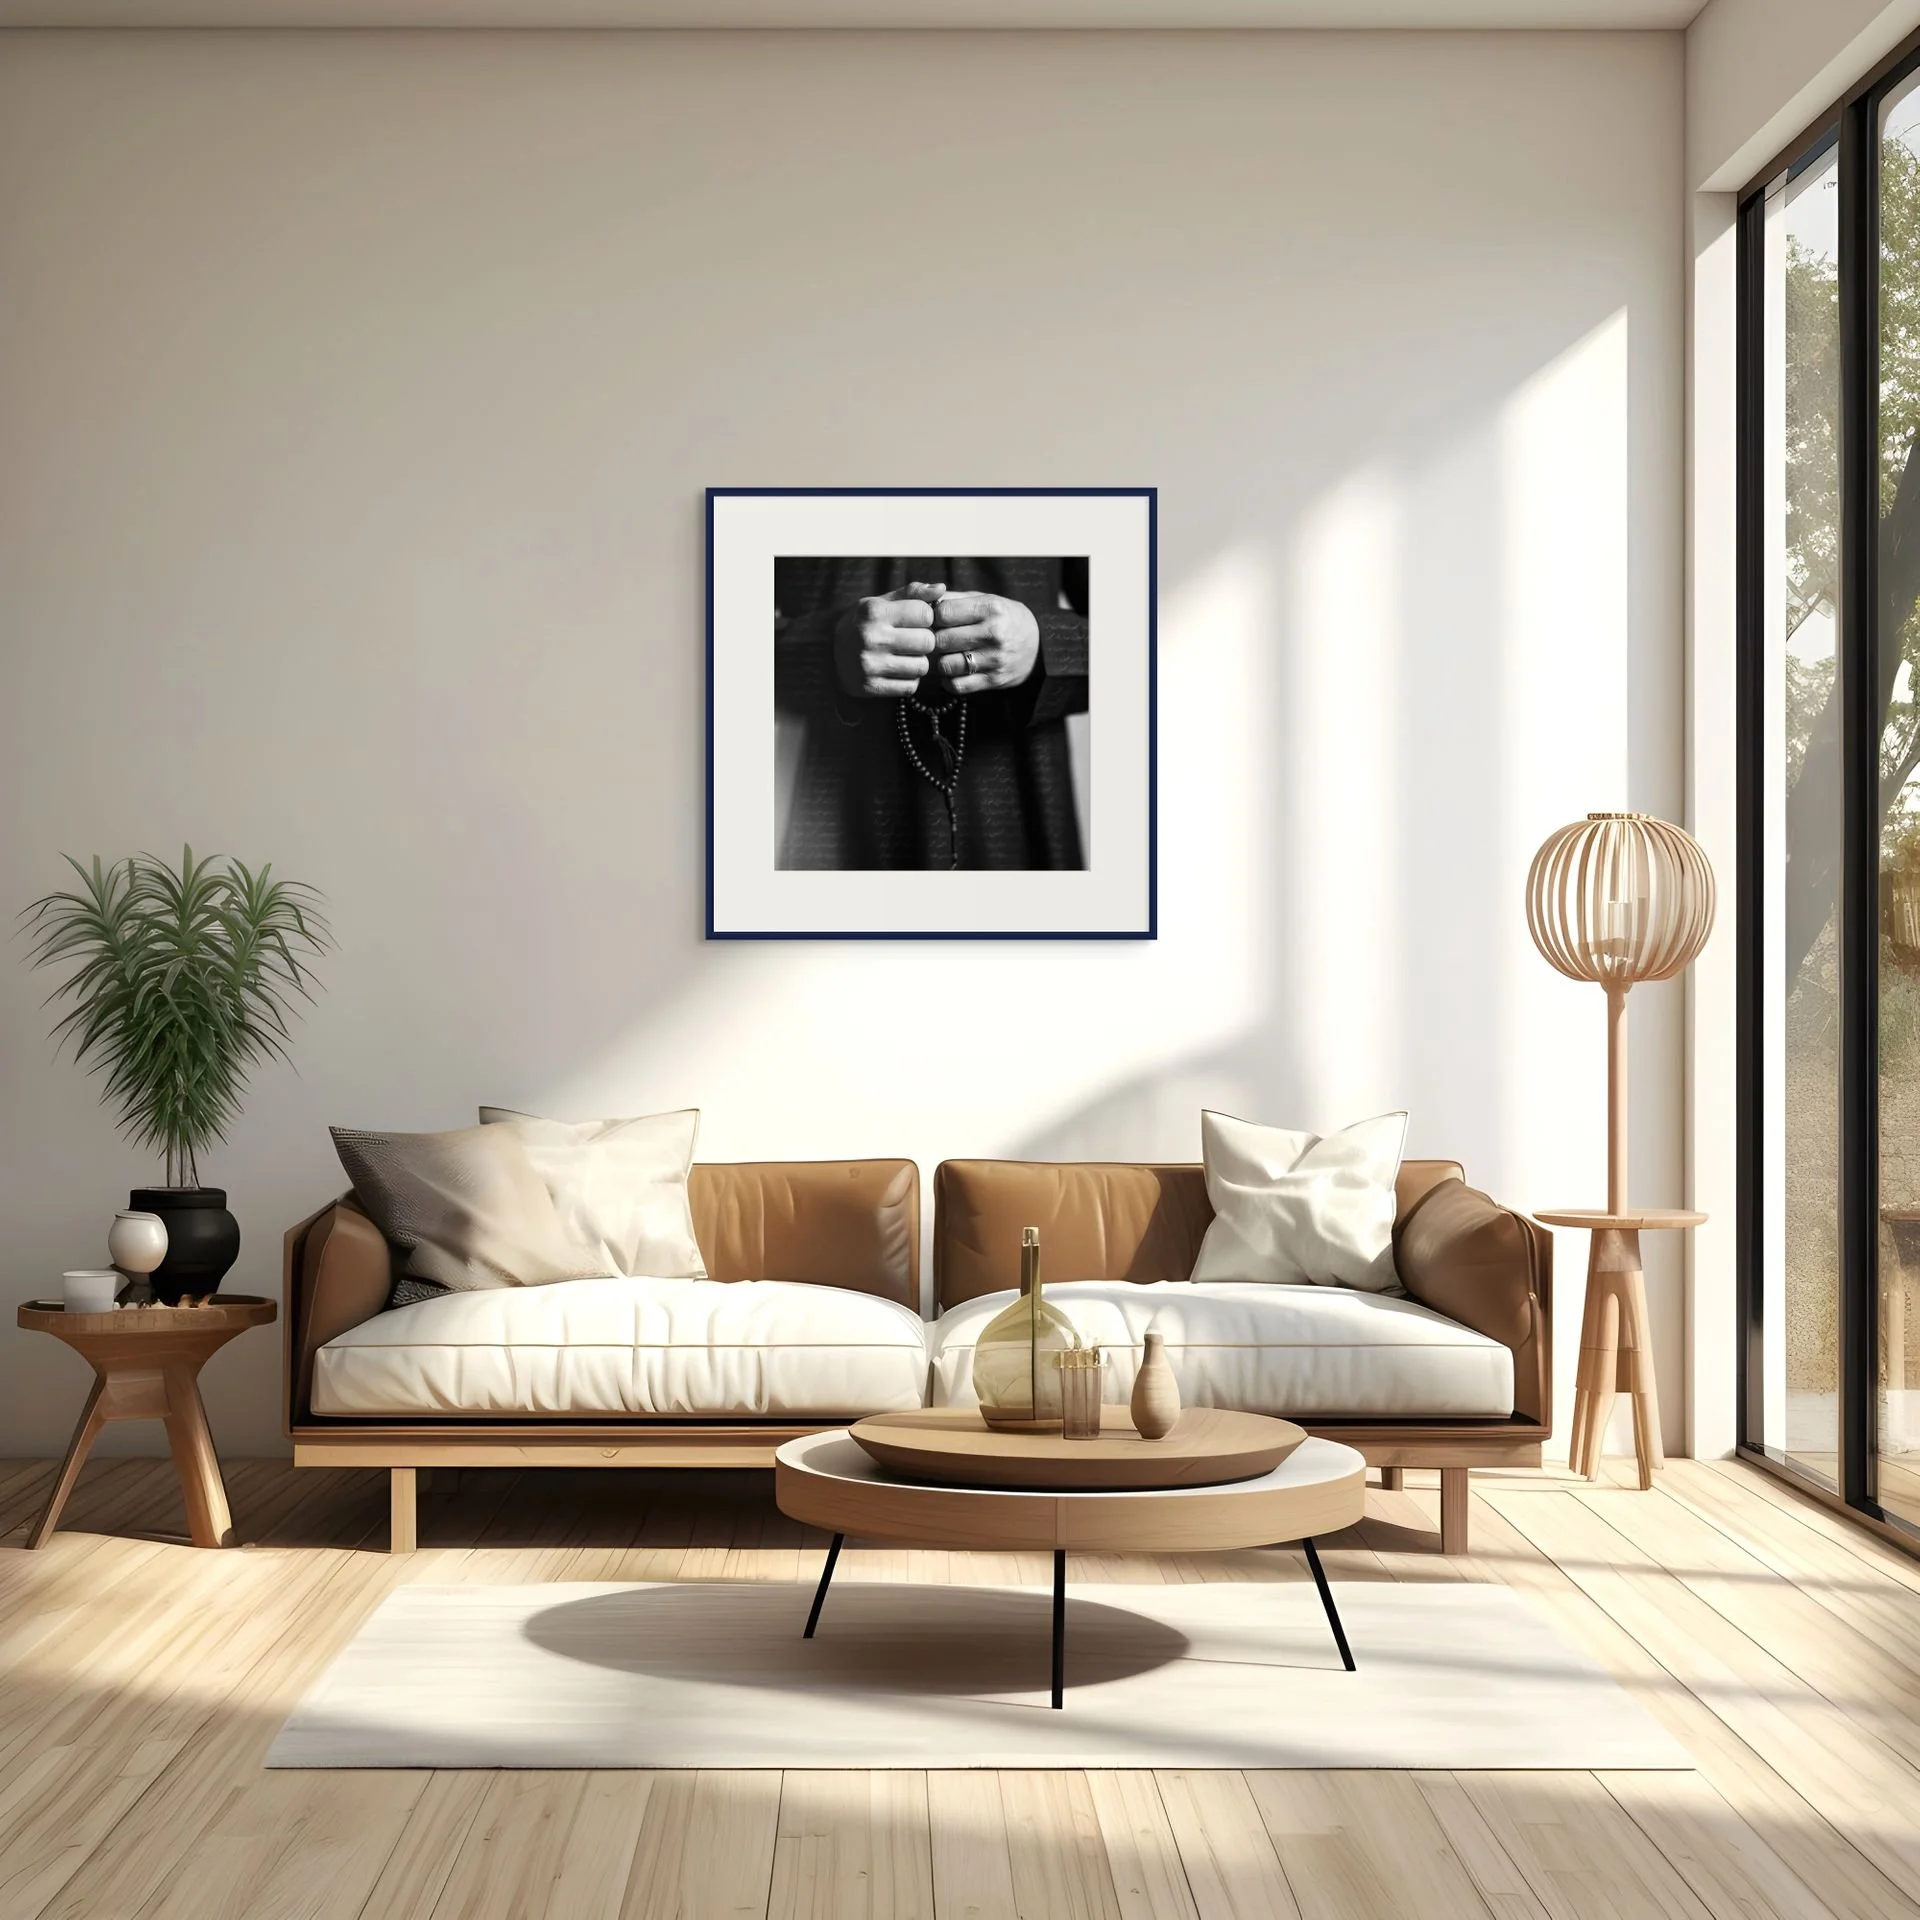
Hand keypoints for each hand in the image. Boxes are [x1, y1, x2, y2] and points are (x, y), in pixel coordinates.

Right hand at [832, 582, 945, 699]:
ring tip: (904, 657)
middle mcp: (870, 637)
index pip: (925, 613)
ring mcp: (870, 664)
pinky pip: (910, 687)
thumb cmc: (862, 624)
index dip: (925, 617)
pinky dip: (908, 680)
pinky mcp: (871, 687)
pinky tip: (896, 672)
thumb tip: (941, 588)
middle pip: (927, 642)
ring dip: (918, 662)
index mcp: (873, 611)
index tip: (915, 621)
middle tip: (913, 641)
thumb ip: (911, 594)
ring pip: (922, 667)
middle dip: (925, 641)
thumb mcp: (880, 603)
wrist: (828, 656)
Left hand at [931, 592, 1039, 694]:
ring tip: (948, 654)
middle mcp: (994, 633)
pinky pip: (956, 685)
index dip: (934, 617)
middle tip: (940, 639)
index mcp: (990, 608)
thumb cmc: (1003, 618)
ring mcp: (995, 659)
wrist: (1038, 645)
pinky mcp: (993, 680)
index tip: (938, 620)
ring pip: (946, 665)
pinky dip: (949, 680)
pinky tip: (955, 670)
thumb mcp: (985, 600)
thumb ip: (955, 598)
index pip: (943, 613)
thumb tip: (924, 599)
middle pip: (941, 640)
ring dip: (941, 661)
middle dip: (936, 640)